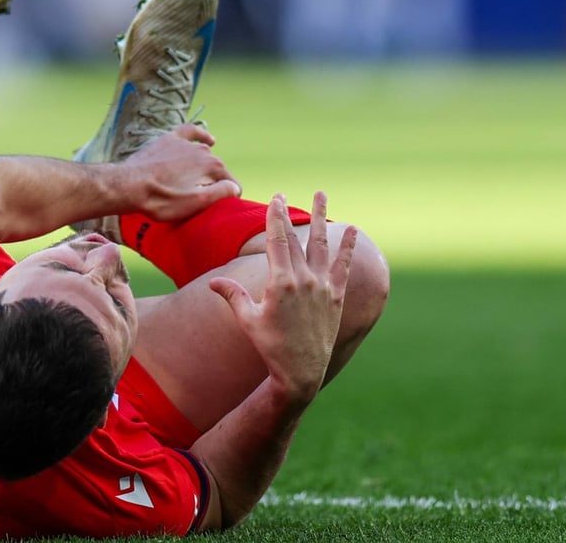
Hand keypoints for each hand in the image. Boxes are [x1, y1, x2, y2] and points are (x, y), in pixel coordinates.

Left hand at [121, 124, 240, 220]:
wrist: (129, 186)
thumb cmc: (161, 200)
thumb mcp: (195, 203)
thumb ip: (221, 194)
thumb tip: (235, 188)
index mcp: (212, 167)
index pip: (231, 185)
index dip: (228, 198)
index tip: (220, 208)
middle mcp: (202, 151)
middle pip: (217, 171)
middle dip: (214, 184)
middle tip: (199, 200)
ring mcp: (185, 143)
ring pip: (204, 154)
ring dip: (204, 168)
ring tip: (195, 184)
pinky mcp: (169, 140)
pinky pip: (190, 132)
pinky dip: (201, 135)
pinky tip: (209, 140)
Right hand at [208, 193, 356, 402]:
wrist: (301, 371)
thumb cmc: (270, 346)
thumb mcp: (248, 320)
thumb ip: (232, 296)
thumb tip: (212, 282)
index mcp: (280, 283)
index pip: (277, 241)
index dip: (275, 217)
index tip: (274, 199)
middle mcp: (304, 280)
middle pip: (295, 238)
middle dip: (288, 215)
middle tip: (284, 195)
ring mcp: (323, 287)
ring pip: (322, 244)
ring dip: (322, 218)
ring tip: (322, 194)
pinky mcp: (336, 296)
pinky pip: (344, 266)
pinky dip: (348, 247)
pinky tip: (353, 229)